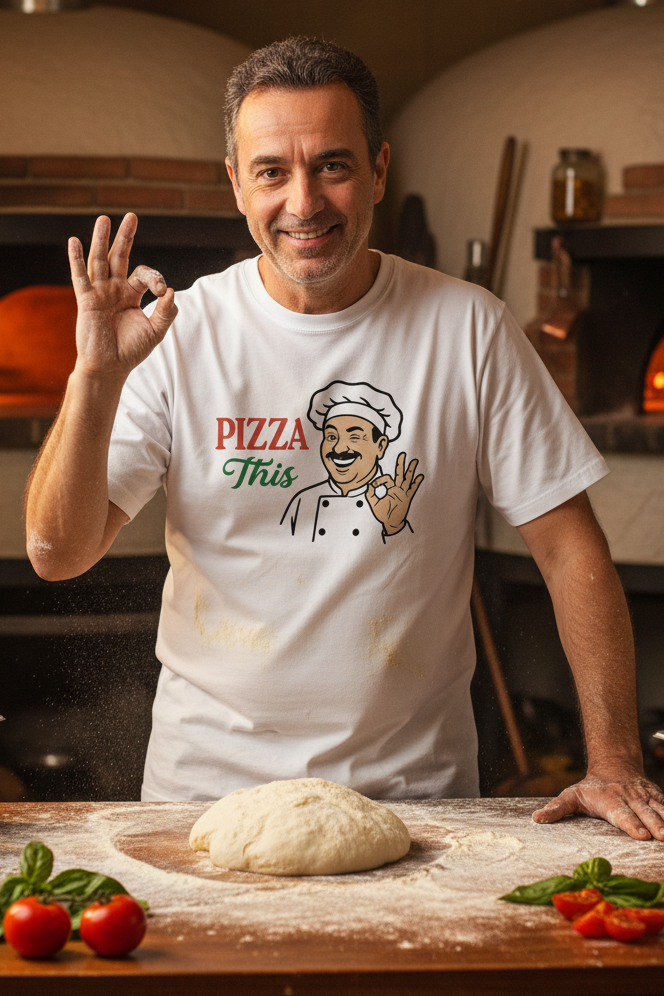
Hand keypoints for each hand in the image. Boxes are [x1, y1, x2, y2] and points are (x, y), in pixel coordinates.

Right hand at [69, 213, 177, 379]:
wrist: (110, 368)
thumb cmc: (131, 351)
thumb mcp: (155, 331)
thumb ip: (166, 312)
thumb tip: (172, 291)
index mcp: (131, 294)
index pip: (144, 275)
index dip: (156, 278)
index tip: (162, 292)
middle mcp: (114, 289)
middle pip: (120, 257)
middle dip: (126, 237)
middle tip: (131, 217)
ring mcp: (99, 293)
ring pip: (100, 261)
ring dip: (102, 240)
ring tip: (104, 219)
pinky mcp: (86, 301)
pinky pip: (80, 277)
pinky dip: (76, 259)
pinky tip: (74, 241)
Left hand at [366, 452, 423, 534]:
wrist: (390, 523)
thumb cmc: (382, 514)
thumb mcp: (373, 503)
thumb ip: (370, 494)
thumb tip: (368, 485)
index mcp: (389, 489)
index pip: (387, 478)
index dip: (380, 479)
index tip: (374, 484)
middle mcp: (397, 489)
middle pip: (399, 473)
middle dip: (400, 463)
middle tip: (402, 454)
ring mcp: (403, 493)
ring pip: (407, 478)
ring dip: (410, 470)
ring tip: (414, 461)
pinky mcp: (407, 498)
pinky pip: (412, 489)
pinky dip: (416, 483)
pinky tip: (420, 476)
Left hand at [532, 767, 663, 839]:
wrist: (614, 766)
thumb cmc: (591, 788)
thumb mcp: (571, 796)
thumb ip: (556, 809)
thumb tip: (537, 819)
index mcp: (610, 801)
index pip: (622, 815)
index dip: (631, 824)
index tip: (641, 834)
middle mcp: (631, 799)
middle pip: (645, 813)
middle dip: (655, 825)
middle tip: (663, 837)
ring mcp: (646, 798)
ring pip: (660, 809)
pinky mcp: (657, 798)